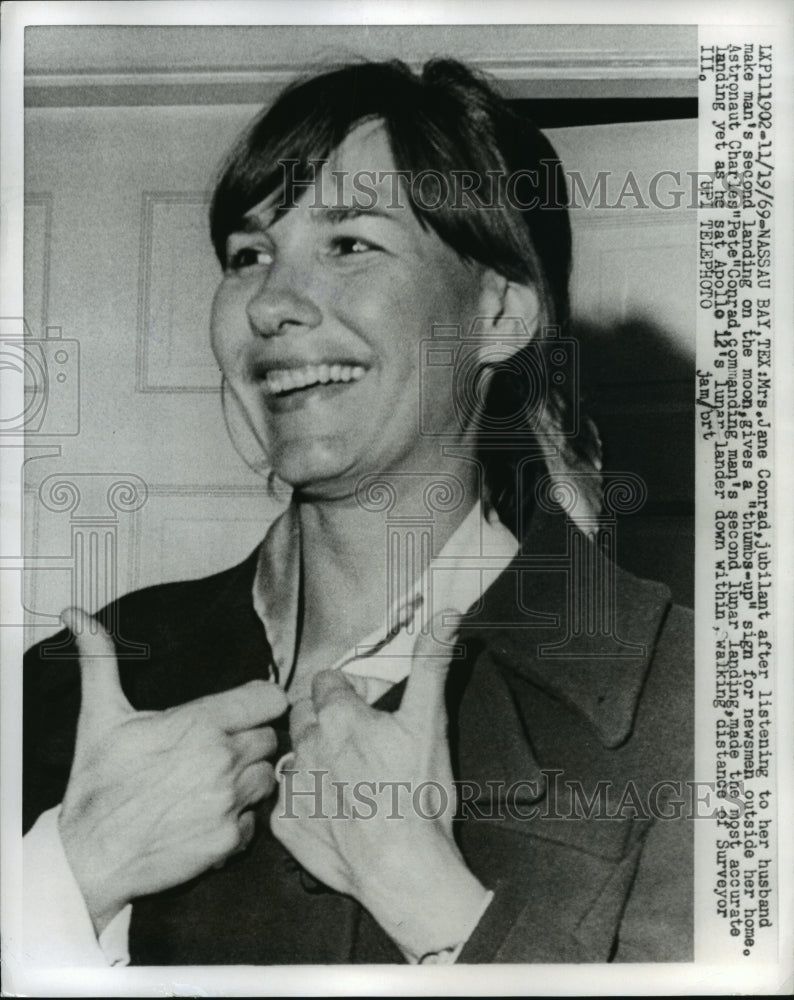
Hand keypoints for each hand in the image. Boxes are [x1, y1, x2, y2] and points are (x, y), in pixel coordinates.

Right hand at [58, 607, 287, 934]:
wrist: (87, 856)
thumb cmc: (97, 786)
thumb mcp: (100, 716)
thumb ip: (100, 660)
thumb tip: (78, 617)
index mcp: (199, 724)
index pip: (269, 699)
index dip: (258, 703)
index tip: (244, 711)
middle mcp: (222, 760)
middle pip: (269, 738)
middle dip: (248, 742)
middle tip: (216, 751)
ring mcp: (228, 801)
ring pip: (268, 778)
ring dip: (248, 780)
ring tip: (213, 783)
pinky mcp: (228, 841)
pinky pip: (255, 821)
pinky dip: (238, 820)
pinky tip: (209, 815)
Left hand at [270, 611, 487, 960]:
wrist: (404, 869)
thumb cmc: (417, 796)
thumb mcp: (431, 720)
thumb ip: (432, 663)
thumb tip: (445, 615)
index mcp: (338, 716)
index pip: (327, 682)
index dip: (350, 692)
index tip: (369, 710)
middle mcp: (306, 745)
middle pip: (306, 716)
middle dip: (328, 723)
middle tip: (361, 745)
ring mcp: (293, 786)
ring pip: (295, 757)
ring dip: (315, 761)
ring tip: (350, 781)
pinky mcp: (286, 825)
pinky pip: (288, 803)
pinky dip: (307, 804)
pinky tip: (336, 813)